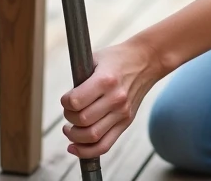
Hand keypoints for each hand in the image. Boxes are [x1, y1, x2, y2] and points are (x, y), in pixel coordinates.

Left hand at [61, 39, 164, 158]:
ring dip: (75, 136)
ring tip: (70, 129)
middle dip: (69, 118)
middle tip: (69, 112)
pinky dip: (87, 151)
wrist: (146, 61)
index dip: (65, 102)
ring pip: (92, 136)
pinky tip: (75, 147)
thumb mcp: (96, 59)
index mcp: (106, 80)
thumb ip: (80, 78)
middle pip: (82, 120)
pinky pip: (104, 145)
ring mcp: (122, 113)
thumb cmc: (117, 59)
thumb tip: (66, 101)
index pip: (76, 101)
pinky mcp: (126, 122)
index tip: (65, 99)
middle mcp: (115, 99)